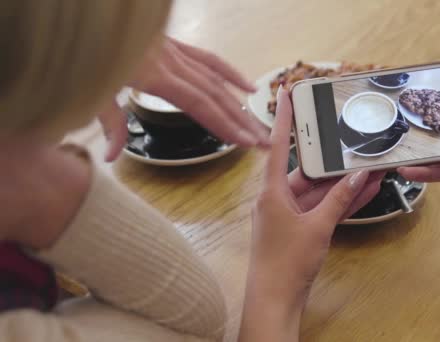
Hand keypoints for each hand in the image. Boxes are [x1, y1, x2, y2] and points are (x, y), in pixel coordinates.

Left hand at [99, 36, 268, 160]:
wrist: (91, 17)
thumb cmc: (88, 51)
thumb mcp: (92, 90)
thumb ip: (109, 123)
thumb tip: (111, 157)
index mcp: (155, 76)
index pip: (200, 105)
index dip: (225, 125)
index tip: (246, 141)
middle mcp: (173, 63)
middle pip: (216, 95)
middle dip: (242, 120)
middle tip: (263, 141)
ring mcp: (176, 52)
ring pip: (216, 80)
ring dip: (240, 104)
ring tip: (258, 124)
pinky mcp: (175, 46)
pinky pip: (209, 59)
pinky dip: (229, 73)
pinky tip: (246, 86)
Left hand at [239, 87, 382, 341]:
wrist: (276, 300)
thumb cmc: (286, 262)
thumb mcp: (317, 227)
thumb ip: (338, 199)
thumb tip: (357, 175)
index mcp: (271, 192)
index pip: (278, 146)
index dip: (285, 119)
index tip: (287, 94)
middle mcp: (278, 199)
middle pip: (307, 171)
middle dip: (333, 161)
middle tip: (351, 140)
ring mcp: (289, 215)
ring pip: (319, 192)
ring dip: (342, 184)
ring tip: (370, 168)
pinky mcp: (300, 230)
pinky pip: (323, 210)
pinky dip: (340, 203)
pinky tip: (364, 192)